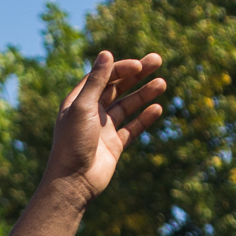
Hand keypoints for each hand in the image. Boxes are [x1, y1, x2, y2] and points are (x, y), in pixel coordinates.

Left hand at [41, 49, 165, 203]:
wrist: (73, 183)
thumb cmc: (73, 144)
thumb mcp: (83, 107)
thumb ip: (96, 81)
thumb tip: (106, 53)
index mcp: (78, 102)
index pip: (103, 76)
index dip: (120, 68)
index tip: (138, 66)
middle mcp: (91, 113)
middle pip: (117, 87)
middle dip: (137, 74)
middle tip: (158, 60)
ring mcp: (103, 130)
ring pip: (127, 106)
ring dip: (144, 94)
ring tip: (163, 84)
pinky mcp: (114, 146)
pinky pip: (132, 128)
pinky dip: (144, 118)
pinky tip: (157, 109)